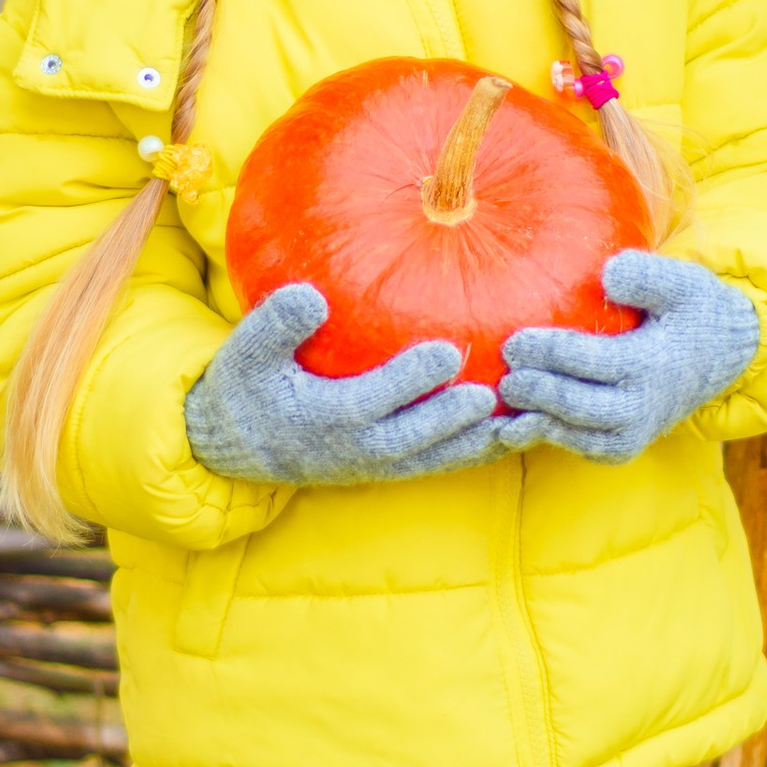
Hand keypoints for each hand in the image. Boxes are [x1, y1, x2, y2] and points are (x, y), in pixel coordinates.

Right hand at [185, 284, 524, 486]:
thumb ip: (276, 324)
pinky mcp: (390, 468)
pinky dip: (477, 451)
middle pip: (418, 435)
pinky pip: (440, 463)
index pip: (375, 399)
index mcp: (326, 416)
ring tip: (529, 420)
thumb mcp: (246, 350)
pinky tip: (516, 431)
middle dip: (459, 416)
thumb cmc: (247, 386)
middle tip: (501, 391)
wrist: (236, 444)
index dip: (412, 378)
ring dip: (483, 443)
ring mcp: (378, 463)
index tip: (448, 350)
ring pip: (439, 457)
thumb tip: (310, 298)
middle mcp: (358, 447)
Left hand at [495, 251, 760, 464]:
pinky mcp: (619, 448)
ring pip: (567, 433)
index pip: (585, 360)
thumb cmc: (690, 309)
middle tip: (501, 374)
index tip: (512, 341)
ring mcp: (629, 434)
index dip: (544, 351)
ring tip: (495, 401)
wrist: (719, 356)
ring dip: (529, 419)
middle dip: (532, 390)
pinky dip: (540, 435)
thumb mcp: (681, 282)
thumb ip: (646, 275)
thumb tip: (608, 275)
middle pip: (570, 404)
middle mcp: (639, 408)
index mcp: (650, 365)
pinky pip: (573, 446)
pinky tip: (508, 423)